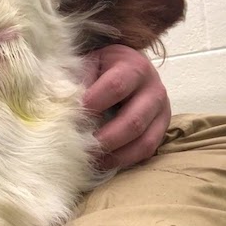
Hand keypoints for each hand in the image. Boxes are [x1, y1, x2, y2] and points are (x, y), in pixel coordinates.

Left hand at [81, 44, 170, 169]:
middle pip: (133, 121)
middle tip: (81, 148)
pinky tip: (104, 162)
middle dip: (105, 139)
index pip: (115, 87)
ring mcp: (161, 111)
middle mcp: (153, 89)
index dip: (94, 103)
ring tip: (91, 160)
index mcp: (133, 67)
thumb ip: (79, 79)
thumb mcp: (90, 63)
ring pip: (144, 141)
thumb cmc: (102, 67)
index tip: (72, 117)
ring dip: (116, 155)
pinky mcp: (161, 129)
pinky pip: (147, 150)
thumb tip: (63, 103)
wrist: (126, 67)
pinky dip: (125, 160)